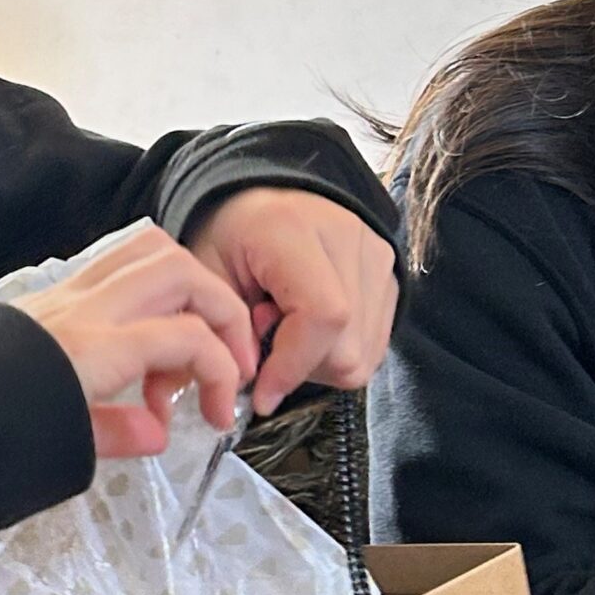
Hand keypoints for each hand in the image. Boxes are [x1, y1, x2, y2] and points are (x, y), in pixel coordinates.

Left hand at [12, 223, 258, 457]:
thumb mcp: (62, 445)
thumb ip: (119, 432)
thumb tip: (160, 429)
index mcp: (93, 348)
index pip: (186, 337)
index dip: (218, 373)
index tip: (216, 418)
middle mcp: (84, 308)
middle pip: (179, 272)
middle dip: (222, 311)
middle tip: (228, 362)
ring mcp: (66, 293)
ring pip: (148, 250)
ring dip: (189, 287)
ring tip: (194, 338)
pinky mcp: (51, 293)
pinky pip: (115, 262)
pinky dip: (150, 284)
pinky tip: (149, 331)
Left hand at [186, 187, 397, 416]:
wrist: (262, 200)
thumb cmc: (228, 236)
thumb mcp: (205, 277)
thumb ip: (226, 331)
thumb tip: (256, 383)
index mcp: (293, 230)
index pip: (323, 315)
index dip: (293, 366)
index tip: (260, 395)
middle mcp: (349, 237)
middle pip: (348, 345)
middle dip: (300, 366)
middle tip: (264, 337)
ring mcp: (378, 255)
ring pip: (364, 353)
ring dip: (318, 362)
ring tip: (285, 326)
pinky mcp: (390, 275)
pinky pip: (373, 345)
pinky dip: (336, 352)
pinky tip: (307, 325)